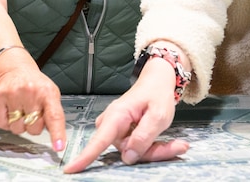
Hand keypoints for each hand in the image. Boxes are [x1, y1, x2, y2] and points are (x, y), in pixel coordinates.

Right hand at [0, 49, 66, 150]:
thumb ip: (54, 114)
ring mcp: (13, 94)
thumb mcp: (50, 94)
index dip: (57, 133)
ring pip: (17, 129)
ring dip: (19, 124)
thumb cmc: (35, 85)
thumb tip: (56, 137)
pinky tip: (9, 109)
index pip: (54, 116)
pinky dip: (6, 122)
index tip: (58, 146)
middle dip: (34, 125)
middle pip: (34, 128)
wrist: (15, 68)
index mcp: (47, 92)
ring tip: (21, 109)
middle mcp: (30, 91)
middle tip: (32, 112)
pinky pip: (2, 124)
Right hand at [62, 58, 189, 173]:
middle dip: (152, 151)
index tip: (70, 169)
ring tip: (176, 142)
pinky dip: (153, 147)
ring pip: (135, 152)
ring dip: (155, 149)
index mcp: (117, 115)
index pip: (99, 140)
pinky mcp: (122, 134)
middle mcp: (112, 124)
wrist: (156, 82)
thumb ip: (143, 137)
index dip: (85, 157)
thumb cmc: (157, 94)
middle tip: (179, 145)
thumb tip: (128, 157)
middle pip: (128, 151)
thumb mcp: (159, 116)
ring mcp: (116, 130)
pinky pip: (137, 148)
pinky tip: (169, 142)